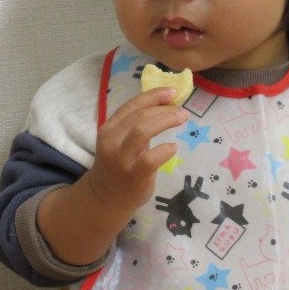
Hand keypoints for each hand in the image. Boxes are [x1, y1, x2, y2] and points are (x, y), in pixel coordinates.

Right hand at [82, 86, 188, 220]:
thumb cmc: (119, 166)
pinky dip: (165, 150)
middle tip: (182, 112)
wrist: (106, 197)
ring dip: (165, 121)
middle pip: (139, 115)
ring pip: (142, 130)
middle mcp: (112, 141)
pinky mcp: (133, 174)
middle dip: (164, 109)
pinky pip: (151, 158)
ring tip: (182, 120)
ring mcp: (121, 158)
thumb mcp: (121, 142)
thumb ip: (137, 126)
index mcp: (109, 128)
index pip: (132, 105)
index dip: (154, 95)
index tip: (172, 92)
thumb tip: (166, 105)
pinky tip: (173, 148)